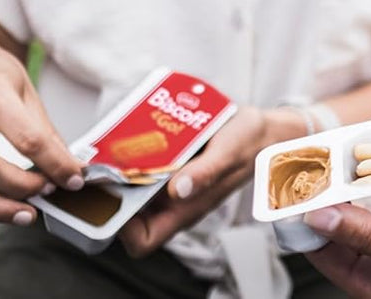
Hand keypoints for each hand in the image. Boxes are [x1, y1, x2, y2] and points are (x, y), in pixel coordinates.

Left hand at [117, 105, 305, 255]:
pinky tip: (136, 135)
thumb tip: (178, 189)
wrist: (264, 130)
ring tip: (117, 145)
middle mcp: (175, 203)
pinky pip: (147, 171)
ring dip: (123, 172)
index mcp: (187, 209)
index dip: (122, 228)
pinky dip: (137, 157)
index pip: (142, 240)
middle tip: (105, 165)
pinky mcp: (174, 168)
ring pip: (135, 192)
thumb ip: (206, 172)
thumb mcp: (229, 152)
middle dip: (113, 194)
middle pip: (130, 216)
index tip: (114, 196)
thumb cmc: (250, 143)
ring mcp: (173, 187)